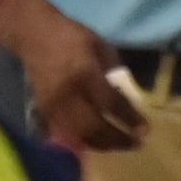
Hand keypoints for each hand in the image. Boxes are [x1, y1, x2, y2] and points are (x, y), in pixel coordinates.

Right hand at [8, 0, 144, 151]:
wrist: (34, 35)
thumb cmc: (71, 36)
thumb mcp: (100, 45)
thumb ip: (113, 70)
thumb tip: (126, 95)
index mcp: (85, 74)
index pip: (110, 104)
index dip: (129, 119)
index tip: (145, 131)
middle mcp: (68, 94)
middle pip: (94, 126)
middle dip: (117, 139)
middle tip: (137, 144)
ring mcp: (53, 105)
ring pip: (78, 135)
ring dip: (102, 144)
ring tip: (121, 144)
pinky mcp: (43, 111)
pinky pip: (65, 133)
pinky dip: (83, 141)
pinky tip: (98, 142)